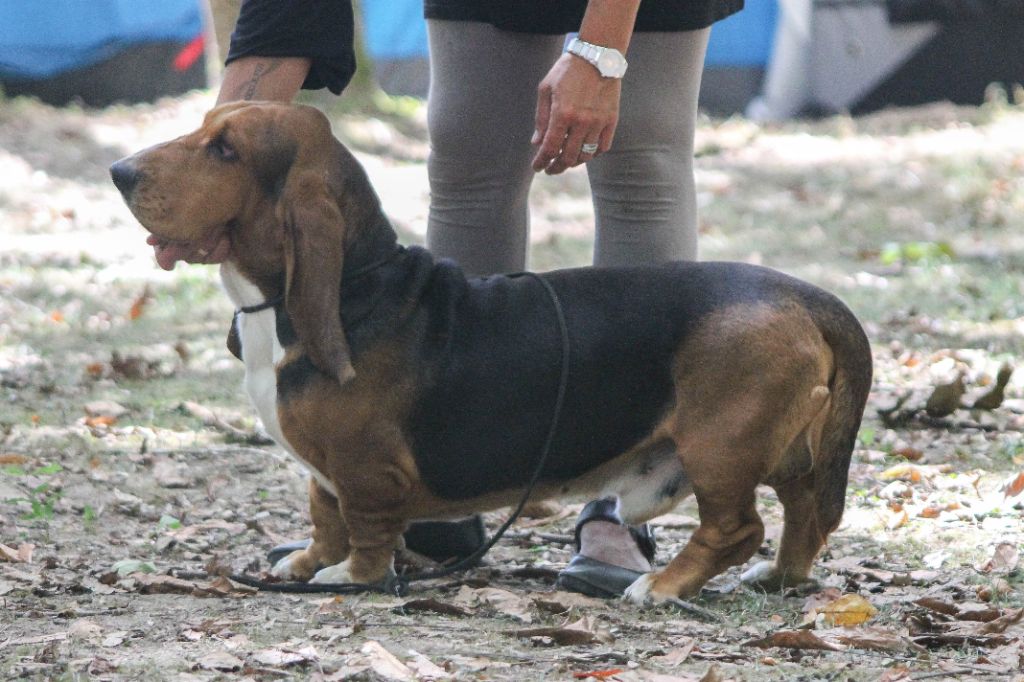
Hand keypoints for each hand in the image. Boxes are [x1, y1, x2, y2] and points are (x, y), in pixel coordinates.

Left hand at [531, 53, 621, 174]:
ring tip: (566, 161)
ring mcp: (599, 122)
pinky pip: (602, 147)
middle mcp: (581, 121)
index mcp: (562, 113)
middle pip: (568, 157)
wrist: (597, 56)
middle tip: (550, 169)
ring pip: (586, 155)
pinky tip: (584, 152)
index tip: (537, 167)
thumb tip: (536, 143)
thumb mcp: (546, 89)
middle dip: (556, 167)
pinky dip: (592, 154)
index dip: (541, 161)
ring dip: (573, 162)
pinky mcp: (612, 120)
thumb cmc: (567, 70)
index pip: (549, 148)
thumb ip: (541, 118)